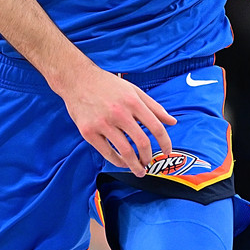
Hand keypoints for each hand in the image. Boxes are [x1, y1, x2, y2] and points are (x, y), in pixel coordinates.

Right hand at [60, 67, 176, 176]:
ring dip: (135, 165)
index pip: (156, 127)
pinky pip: (107, 153)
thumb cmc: (108, 85)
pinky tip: (123, 163)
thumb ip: (154, 107)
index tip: (167, 151)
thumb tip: (172, 122)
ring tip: (139, 170)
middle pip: (142, 142)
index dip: (165, 143)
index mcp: (133, 102)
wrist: (77, 79)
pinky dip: (118, 162)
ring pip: (125, 152)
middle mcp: (119, 113)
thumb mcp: (134, 90)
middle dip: (149, 157)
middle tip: (149, 162)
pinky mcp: (88, 132)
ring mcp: (103, 123)